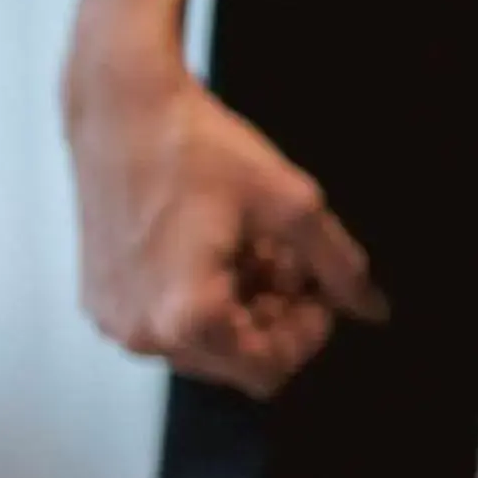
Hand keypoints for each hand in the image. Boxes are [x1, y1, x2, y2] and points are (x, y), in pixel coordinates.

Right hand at [66, 56, 386, 395]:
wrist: (123, 107)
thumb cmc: (197, 148)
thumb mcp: (293, 206)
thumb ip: (340, 268)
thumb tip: (373, 310)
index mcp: (188, 318)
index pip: (272, 371)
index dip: (306, 333)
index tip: (314, 286)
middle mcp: (143, 332)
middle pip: (240, 363)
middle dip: (275, 317)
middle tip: (286, 261)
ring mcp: (116, 319)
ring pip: (209, 345)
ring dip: (243, 307)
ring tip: (253, 248)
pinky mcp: (103, 300)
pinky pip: (171, 324)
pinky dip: (204, 297)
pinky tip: (218, 249)